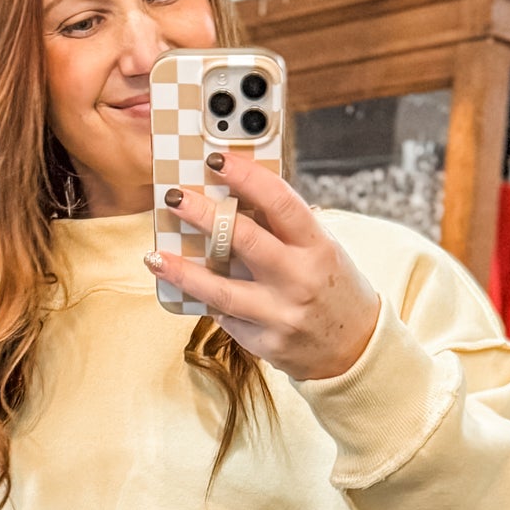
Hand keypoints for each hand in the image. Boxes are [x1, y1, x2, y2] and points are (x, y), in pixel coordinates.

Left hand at [147, 150, 380, 380]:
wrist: (354, 349)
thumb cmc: (333, 289)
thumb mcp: (322, 250)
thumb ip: (283, 228)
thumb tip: (234, 197)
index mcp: (317, 246)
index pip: (279, 201)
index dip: (245, 176)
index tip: (216, 160)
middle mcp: (299, 279)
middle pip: (243, 239)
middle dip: (204, 215)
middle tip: (175, 198)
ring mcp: (281, 314)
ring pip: (221, 289)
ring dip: (182, 271)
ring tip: (155, 256)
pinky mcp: (265, 343)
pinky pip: (226, 317)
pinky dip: (205, 300)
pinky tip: (188, 288)